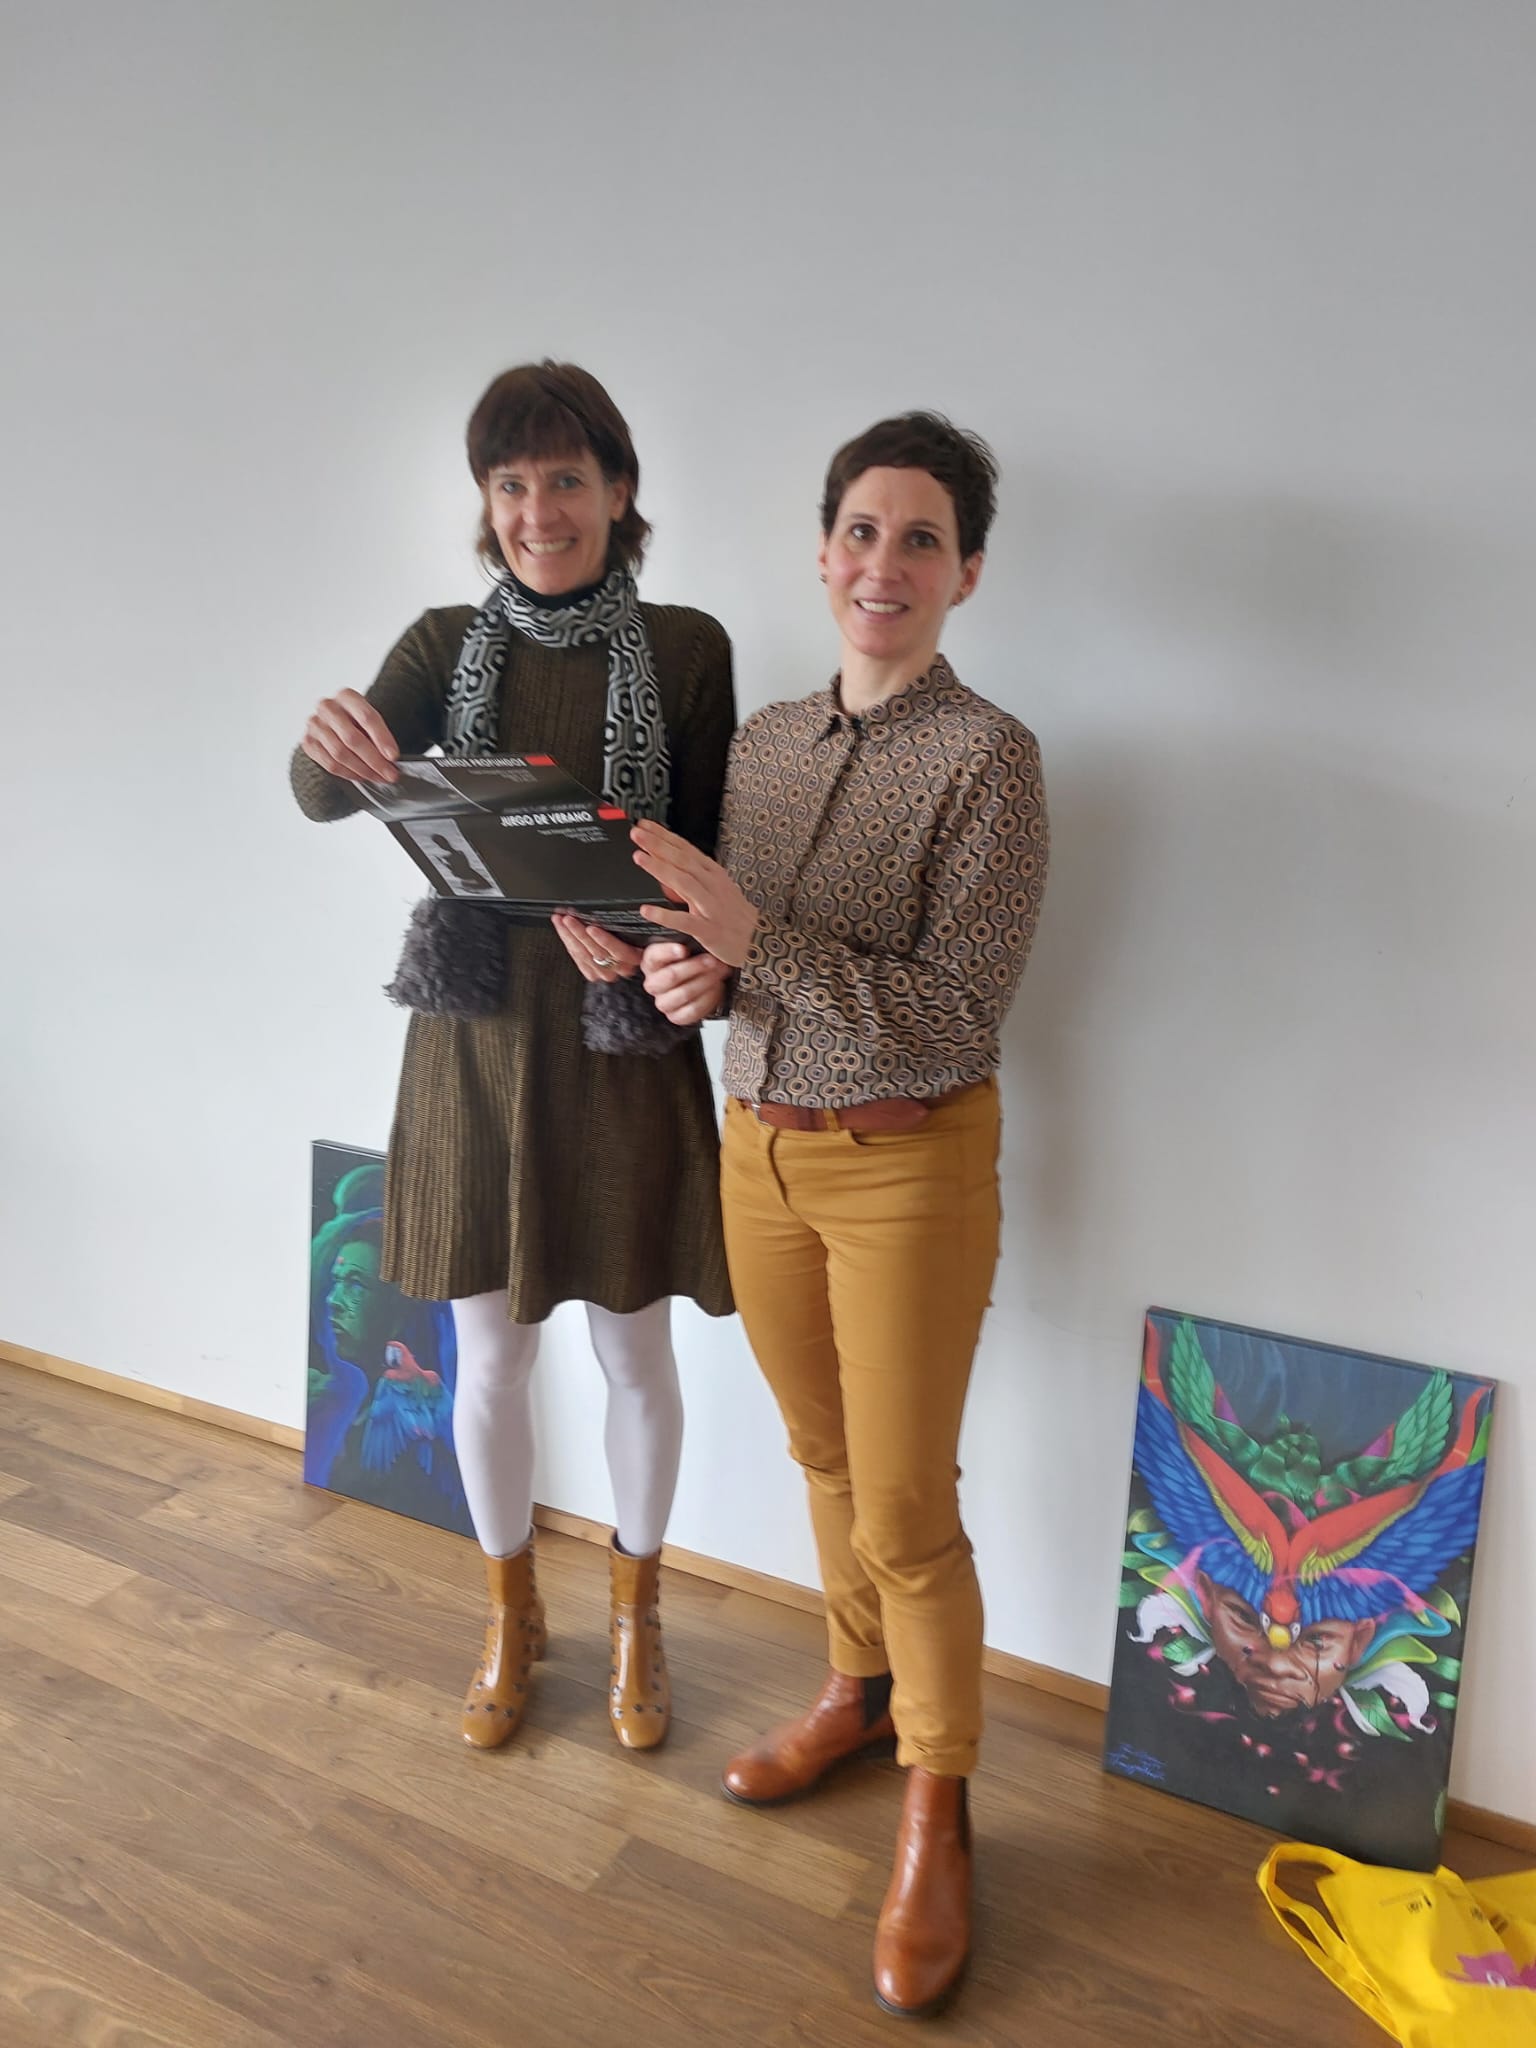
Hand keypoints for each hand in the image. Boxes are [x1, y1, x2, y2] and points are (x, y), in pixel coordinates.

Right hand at [301, 689, 400, 781]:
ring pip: (340, 754)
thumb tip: (390, 758)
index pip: (367, 717)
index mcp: (347, 696)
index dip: (382, 738)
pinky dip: (348, 774)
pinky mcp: (308, 742)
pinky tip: (362, 776)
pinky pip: (330, 764)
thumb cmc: (357, 720)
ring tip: (379, 777)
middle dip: (374, 760)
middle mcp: (327, 708)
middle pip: (352, 738)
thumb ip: (379, 734)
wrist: (335, 722)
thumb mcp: (370, 719)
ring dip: (363, 770)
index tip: (393, 756)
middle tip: (390, 773)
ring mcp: (315, 725)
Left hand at [551, 915, 643, 982]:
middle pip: (596, 951)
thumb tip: (605, 916)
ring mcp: (605, 973)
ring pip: (583, 955)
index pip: (619, 951)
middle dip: (579, 933)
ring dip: (569, 936)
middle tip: (568, 919)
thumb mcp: (636, 936)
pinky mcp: (593, 975)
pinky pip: (578, 958)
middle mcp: (619, 968)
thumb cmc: (633, 945)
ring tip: (560, 921)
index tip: (591, 928)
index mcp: (633, 957)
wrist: (628, 966)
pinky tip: (563, 932)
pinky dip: (568, 944)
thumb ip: (625, 929)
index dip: (604, 940)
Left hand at [630, 822, 759, 967]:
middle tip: (637, 832)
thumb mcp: (715, 888)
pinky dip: (666, 915)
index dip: (665, 835)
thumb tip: (665, 864)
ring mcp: (711, 907)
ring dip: (660, 869)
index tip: (645, 824)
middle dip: (658, 845)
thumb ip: (690, 877)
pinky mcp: (709, 930)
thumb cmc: (734, 914)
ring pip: (684, 883)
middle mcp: (712, 885)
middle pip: (683, 860)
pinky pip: (685, 921)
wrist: (759, 939)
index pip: (685, 849)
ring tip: (639, 858)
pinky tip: (647, 910)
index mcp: (712, 873)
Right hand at [642, 942, 732, 1026]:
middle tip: (712, 960)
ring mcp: (663, 1002)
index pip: (654, 956)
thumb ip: (686, 938)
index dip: (668, 952)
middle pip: (671, 976)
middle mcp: (653, 983)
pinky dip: (708, 998)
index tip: (684, 949)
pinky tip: (717, 987)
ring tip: (719, 972)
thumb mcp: (688, 946)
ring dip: (705, 982)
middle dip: (695, 967)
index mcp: (651, 962)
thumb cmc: (693, 959)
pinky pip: (692, 1010)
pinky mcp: (676, 1017)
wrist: (701, 982)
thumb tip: (693, 922)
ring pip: (683, 993)